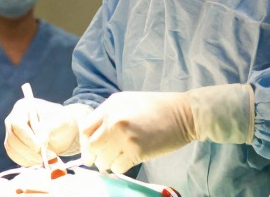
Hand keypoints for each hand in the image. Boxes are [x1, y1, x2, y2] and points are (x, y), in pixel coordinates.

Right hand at [4, 98, 92, 166]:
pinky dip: (28, 162)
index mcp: (23, 108)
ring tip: (47, 159)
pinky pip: (16, 157)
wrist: (64, 131)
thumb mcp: (60, 120)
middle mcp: (13, 120)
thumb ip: (49, 127)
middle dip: (28, 151)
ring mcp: (12, 134)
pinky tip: (41, 161)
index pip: (17, 124)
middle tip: (45, 157)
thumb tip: (39, 139)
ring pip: (12, 150)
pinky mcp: (15, 147)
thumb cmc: (62, 121)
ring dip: (29, 158)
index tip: (40, 147)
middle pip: (12, 139)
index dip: (26, 137)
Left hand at [79, 91, 194, 173]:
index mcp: (111, 105)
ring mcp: (124, 135)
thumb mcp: (129, 101)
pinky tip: (127, 162)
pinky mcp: (136, 150)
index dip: (85, 142)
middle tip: (98, 161)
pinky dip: (120, 168)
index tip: (89, 150)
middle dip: (93, 156)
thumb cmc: (158, 108)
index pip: (86, 128)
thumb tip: (96, 135)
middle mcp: (114, 119)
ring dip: (108, 163)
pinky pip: (118, 167)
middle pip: (92, 146)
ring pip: (104, 159)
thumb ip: (110, 114)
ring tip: (116, 160)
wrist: (184, 113)